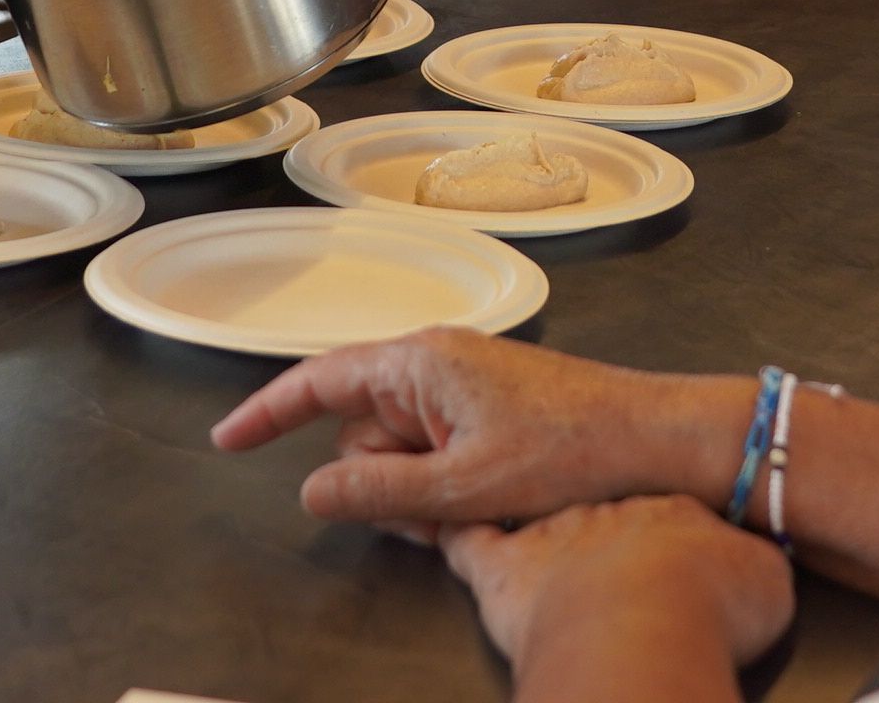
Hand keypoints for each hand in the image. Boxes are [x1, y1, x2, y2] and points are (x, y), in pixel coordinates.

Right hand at [208, 328, 732, 531]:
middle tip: (437, 517)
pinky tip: (487, 504)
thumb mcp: (464, 485)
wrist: (653, 440)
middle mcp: (434, 363)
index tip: (225, 440)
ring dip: (418, 493)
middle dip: (381, 482)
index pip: (319, 380)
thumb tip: (311, 492)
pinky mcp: (485, 410)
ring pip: (398, 450)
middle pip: (361, 429)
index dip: (268, 413)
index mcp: (420, 361)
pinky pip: (435, 453)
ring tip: (475, 509)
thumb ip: (379, 490)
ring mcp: (461, 387)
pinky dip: (445, 487)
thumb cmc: (569, 449)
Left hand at [443, 498, 791, 690]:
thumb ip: (755, 570)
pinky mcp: (505, 566)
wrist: (652, 619)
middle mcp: (604, 509)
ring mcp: (552, 530)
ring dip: (518, 513)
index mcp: (666, 509)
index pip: (655, 508)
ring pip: (526, 512)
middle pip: (590, 507)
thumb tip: (762, 573)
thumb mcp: (764, 582)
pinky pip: (467, 542)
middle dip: (586, 516)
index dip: (656, 529)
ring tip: (514, 514)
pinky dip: (452, 535)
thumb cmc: (706, 604)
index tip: (661, 543)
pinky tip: (441, 526)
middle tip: (587, 527)